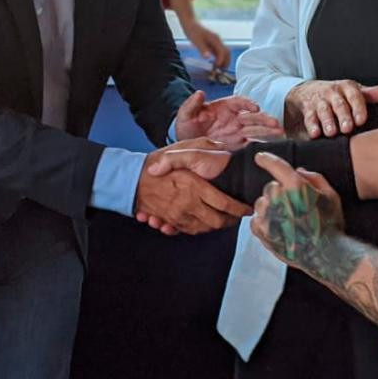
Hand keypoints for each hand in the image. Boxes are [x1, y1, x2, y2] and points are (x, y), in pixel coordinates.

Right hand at [133, 143, 249, 235]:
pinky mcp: (170, 221)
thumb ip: (203, 147)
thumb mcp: (181, 148)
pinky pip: (190, 231)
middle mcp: (188, 205)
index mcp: (195, 187)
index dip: (239, 210)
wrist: (130, 179)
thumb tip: (222, 148)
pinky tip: (205, 220)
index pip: (225, 205)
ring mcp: (178, 216)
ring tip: (224, 217)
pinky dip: (200, 228)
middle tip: (237, 215)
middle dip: (231, 221)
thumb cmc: (156, 162)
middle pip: (218, 222)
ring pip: (205, 229)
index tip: (247, 208)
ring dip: (217, 225)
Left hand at [174, 91, 282, 146]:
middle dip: (263, 118)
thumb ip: (191, 104)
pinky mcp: (239, 145)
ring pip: (256, 129)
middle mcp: (234, 118)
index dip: (247, 103)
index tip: (254, 107)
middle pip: (252, 116)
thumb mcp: (185, 115)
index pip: (239, 102)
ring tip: (279, 131)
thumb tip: (199, 93)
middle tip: (274, 122)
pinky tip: (273, 144)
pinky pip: (253, 143)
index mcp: (224, 107)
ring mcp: (238, 132)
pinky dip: (262, 143)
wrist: (186, 146)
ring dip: (268, 130)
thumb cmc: (187, 126)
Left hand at [182, 19, 230, 69]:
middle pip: (227, 53)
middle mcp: (218, 41)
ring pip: (224, 53)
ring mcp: (216, 42)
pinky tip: (214, 64)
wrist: (190, 23)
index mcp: (215, 39)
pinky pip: (219, 52)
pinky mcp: (213, 43)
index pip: (223, 52)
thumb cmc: (192, 31)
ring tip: (218, 69)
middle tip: (221, 71)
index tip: (216, 68)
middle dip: (226, 62)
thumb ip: (203, 49)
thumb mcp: (196, 41)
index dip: (221, 61)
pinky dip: (219, 59)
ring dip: (223, 61)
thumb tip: (208, 57)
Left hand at [250, 152, 345, 272]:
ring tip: (287, 219)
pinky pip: (255, 219)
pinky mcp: (262, 232)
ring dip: (271, 207)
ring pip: (261, 203)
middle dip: (280, 193)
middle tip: (294, 206)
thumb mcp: (331, 195)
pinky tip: (278, 227)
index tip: (259, 157)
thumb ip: (314, 178)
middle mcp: (278, 198)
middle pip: (270, 187)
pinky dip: (263, 221)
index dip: (266, 159)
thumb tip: (299, 171)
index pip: (275, 166)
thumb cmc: (331, 224)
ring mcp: (268, 216)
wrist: (326, 254)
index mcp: (295, 186)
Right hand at [284, 80, 377, 138]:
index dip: (358, 108)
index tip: (361, 120)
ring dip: (327, 122)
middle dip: (343, 116)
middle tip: (347, 128)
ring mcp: (320, 101)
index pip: (355, 96)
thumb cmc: (336, 95)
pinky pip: (309, 117)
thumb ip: (369, 95)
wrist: (308, 91)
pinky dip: (311, 126)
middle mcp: (333, 93)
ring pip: (324, 111)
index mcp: (347, 88)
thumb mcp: (352, 92)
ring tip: (331, 133)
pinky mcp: (308, 109)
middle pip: (339, 104)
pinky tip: (315, 134)